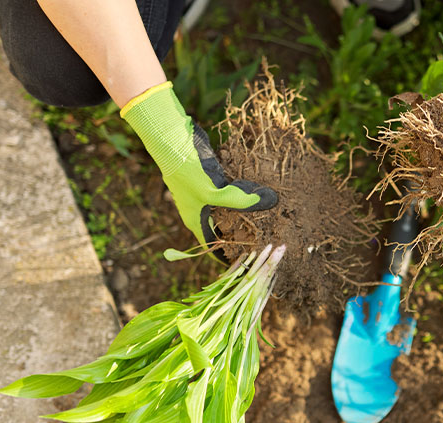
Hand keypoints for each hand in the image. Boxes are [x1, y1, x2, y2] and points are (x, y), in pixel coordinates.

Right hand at [122, 82, 277, 245]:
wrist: (171, 139)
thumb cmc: (187, 171)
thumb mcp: (215, 191)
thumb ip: (241, 200)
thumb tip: (271, 202)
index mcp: (196, 220)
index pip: (212, 246)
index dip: (227, 256)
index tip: (247, 262)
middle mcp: (199, 210)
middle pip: (222, 228)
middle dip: (241, 233)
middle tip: (266, 237)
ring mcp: (203, 193)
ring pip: (226, 208)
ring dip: (244, 211)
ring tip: (268, 216)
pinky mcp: (209, 178)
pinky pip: (229, 190)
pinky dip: (241, 192)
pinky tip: (258, 191)